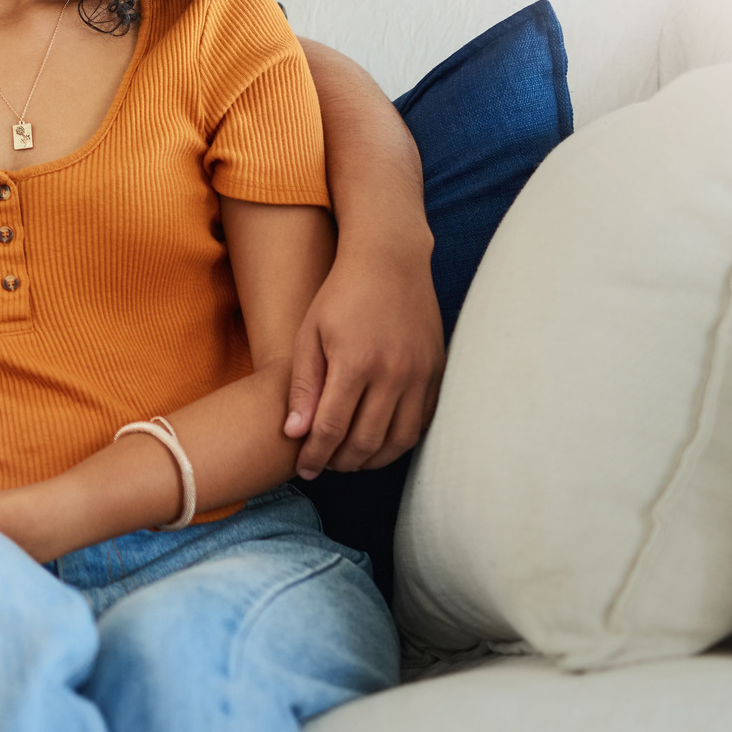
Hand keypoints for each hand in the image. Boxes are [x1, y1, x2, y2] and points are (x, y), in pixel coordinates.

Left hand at [285, 247, 442, 475]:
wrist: (390, 261)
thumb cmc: (340, 295)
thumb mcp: (309, 334)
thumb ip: (303, 386)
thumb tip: (295, 433)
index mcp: (354, 363)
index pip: (332, 428)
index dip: (316, 455)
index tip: (304, 469)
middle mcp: (392, 374)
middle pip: (366, 441)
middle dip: (341, 462)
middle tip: (325, 465)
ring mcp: (420, 375)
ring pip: (399, 440)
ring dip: (372, 459)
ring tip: (349, 459)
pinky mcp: (437, 374)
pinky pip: (421, 423)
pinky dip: (400, 441)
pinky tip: (379, 441)